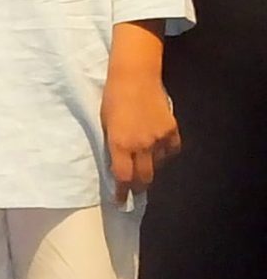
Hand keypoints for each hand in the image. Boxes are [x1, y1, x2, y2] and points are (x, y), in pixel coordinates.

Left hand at [102, 32, 180, 200]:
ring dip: (151, 169)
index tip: (120, 201)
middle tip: (134, 191)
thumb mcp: (105, 125)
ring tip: (145, 166)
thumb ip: (113, 146)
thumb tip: (117, 163)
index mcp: (120, 144)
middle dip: (138, 186)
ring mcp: (159, 138)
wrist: (134, 77)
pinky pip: (171, 151)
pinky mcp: (172, 130)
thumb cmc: (112, 98)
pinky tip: (160, 152)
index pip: (123, 177)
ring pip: (158, 165)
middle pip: (143, 177)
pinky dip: (166, 154)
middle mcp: (141, 145)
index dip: (122, 192)